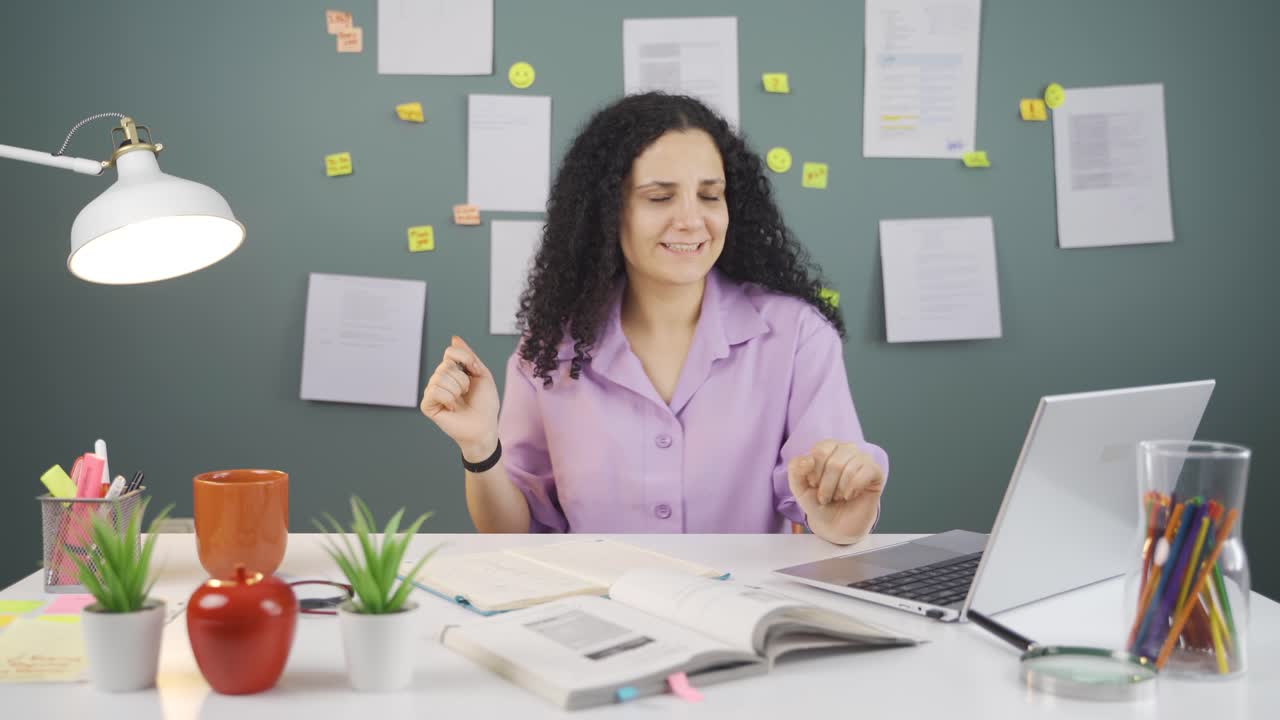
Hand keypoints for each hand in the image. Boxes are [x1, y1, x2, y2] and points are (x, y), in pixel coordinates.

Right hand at [420, 336, 500, 460]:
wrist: (484, 426)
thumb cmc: (485, 403)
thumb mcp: (482, 374)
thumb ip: (469, 356)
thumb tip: (454, 339)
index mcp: (452, 371)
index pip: (450, 352)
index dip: (465, 360)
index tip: (474, 372)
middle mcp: (439, 379)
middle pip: (445, 365)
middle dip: (463, 379)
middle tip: (467, 392)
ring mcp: (432, 392)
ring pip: (439, 377)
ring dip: (457, 389)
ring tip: (460, 400)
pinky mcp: (427, 405)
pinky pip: (433, 391)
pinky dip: (448, 398)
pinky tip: (453, 407)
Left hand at [787, 439, 883, 544]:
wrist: (835, 525)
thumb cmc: (819, 503)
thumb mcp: (799, 488)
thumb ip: (795, 470)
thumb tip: (808, 459)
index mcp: (827, 448)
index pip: (820, 451)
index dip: (815, 473)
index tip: (814, 485)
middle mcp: (846, 449)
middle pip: (834, 462)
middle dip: (826, 486)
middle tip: (826, 496)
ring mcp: (862, 459)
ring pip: (849, 468)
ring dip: (839, 489)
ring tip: (838, 497)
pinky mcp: (875, 472)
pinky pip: (866, 471)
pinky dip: (854, 488)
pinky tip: (850, 495)